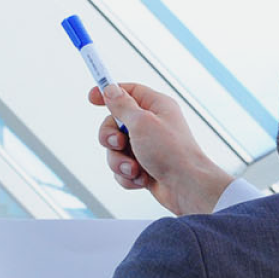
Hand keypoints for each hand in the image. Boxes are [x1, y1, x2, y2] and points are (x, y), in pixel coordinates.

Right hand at [88, 83, 230, 215]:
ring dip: (119, 161)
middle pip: (114, 123)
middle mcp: (152, 124)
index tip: (92, 97)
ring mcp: (147, 147)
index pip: (128, 91)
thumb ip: (122, 106)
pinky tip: (141, 179)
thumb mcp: (142, 122)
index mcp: (156, 106)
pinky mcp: (144, 167)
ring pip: (116, 149)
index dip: (108, 93)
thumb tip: (110, 89)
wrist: (186, 187)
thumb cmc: (172, 152)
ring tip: (134, 169)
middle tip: (118, 143)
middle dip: (110, 138)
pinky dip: (127, 175)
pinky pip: (122, 168)